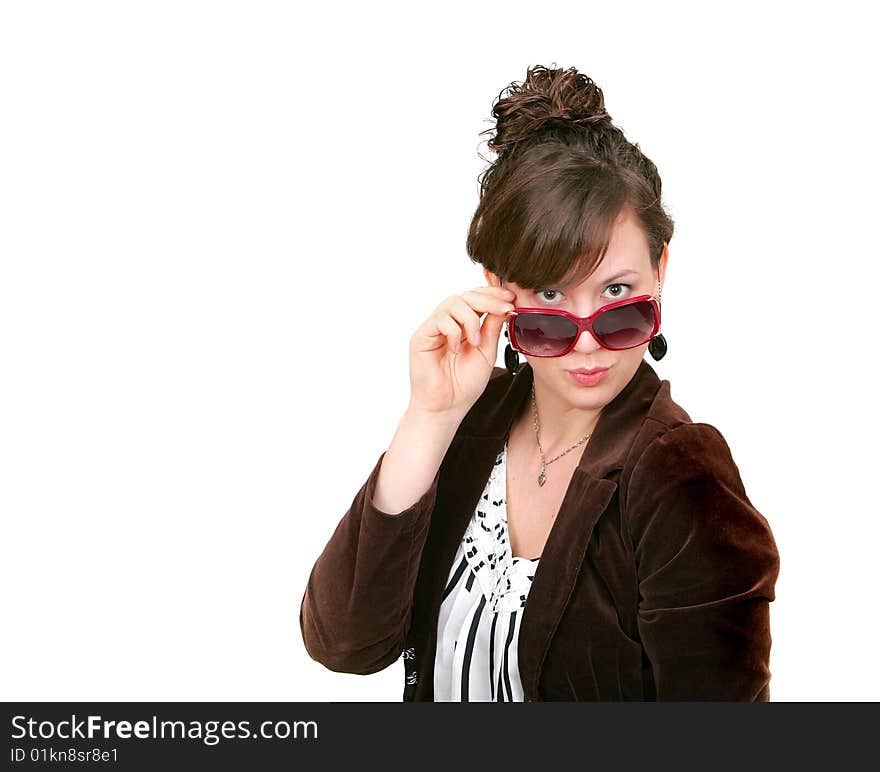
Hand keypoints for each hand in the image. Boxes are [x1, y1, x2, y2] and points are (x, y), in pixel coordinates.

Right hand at [408, 285, 516, 417]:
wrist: (446, 407)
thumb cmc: (464, 385)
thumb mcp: (486, 352)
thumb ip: (492, 328)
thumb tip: (503, 305)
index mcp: (464, 325)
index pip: (476, 299)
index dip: (492, 294)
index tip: (511, 299)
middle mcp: (447, 323)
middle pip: (465, 296)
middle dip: (487, 300)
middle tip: (504, 308)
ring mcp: (433, 328)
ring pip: (453, 302)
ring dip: (470, 319)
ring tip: (476, 341)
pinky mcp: (421, 336)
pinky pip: (439, 320)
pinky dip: (454, 332)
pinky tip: (457, 349)